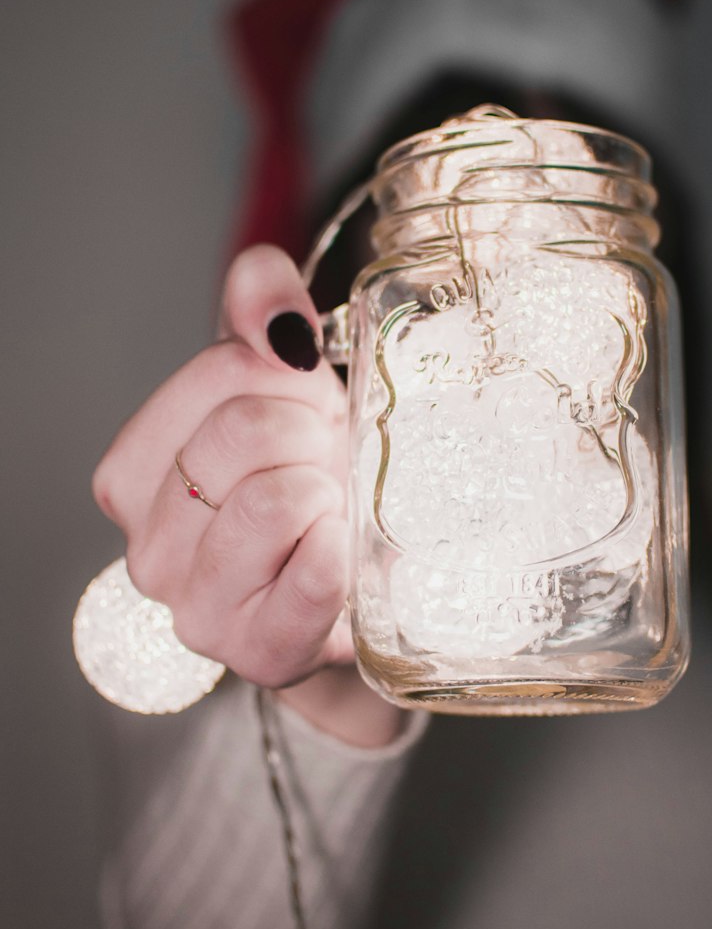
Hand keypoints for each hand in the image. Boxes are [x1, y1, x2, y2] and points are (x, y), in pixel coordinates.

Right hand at [93, 246, 401, 744]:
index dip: (289, 376)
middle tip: (328, 464)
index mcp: (137, 470)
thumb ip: (262, 320)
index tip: (307, 405)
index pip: (222, 370)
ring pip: (273, 498)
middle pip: (244, 432)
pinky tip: (342, 549)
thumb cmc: (315, 488)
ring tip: (334, 511)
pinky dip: (341, 551)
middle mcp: (149, 544)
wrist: (358, 594)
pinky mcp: (259, 652)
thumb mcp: (288, 392)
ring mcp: (196, 608)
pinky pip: (310, 576)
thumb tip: (259, 276)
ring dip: (329, 492)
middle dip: (312, 432)